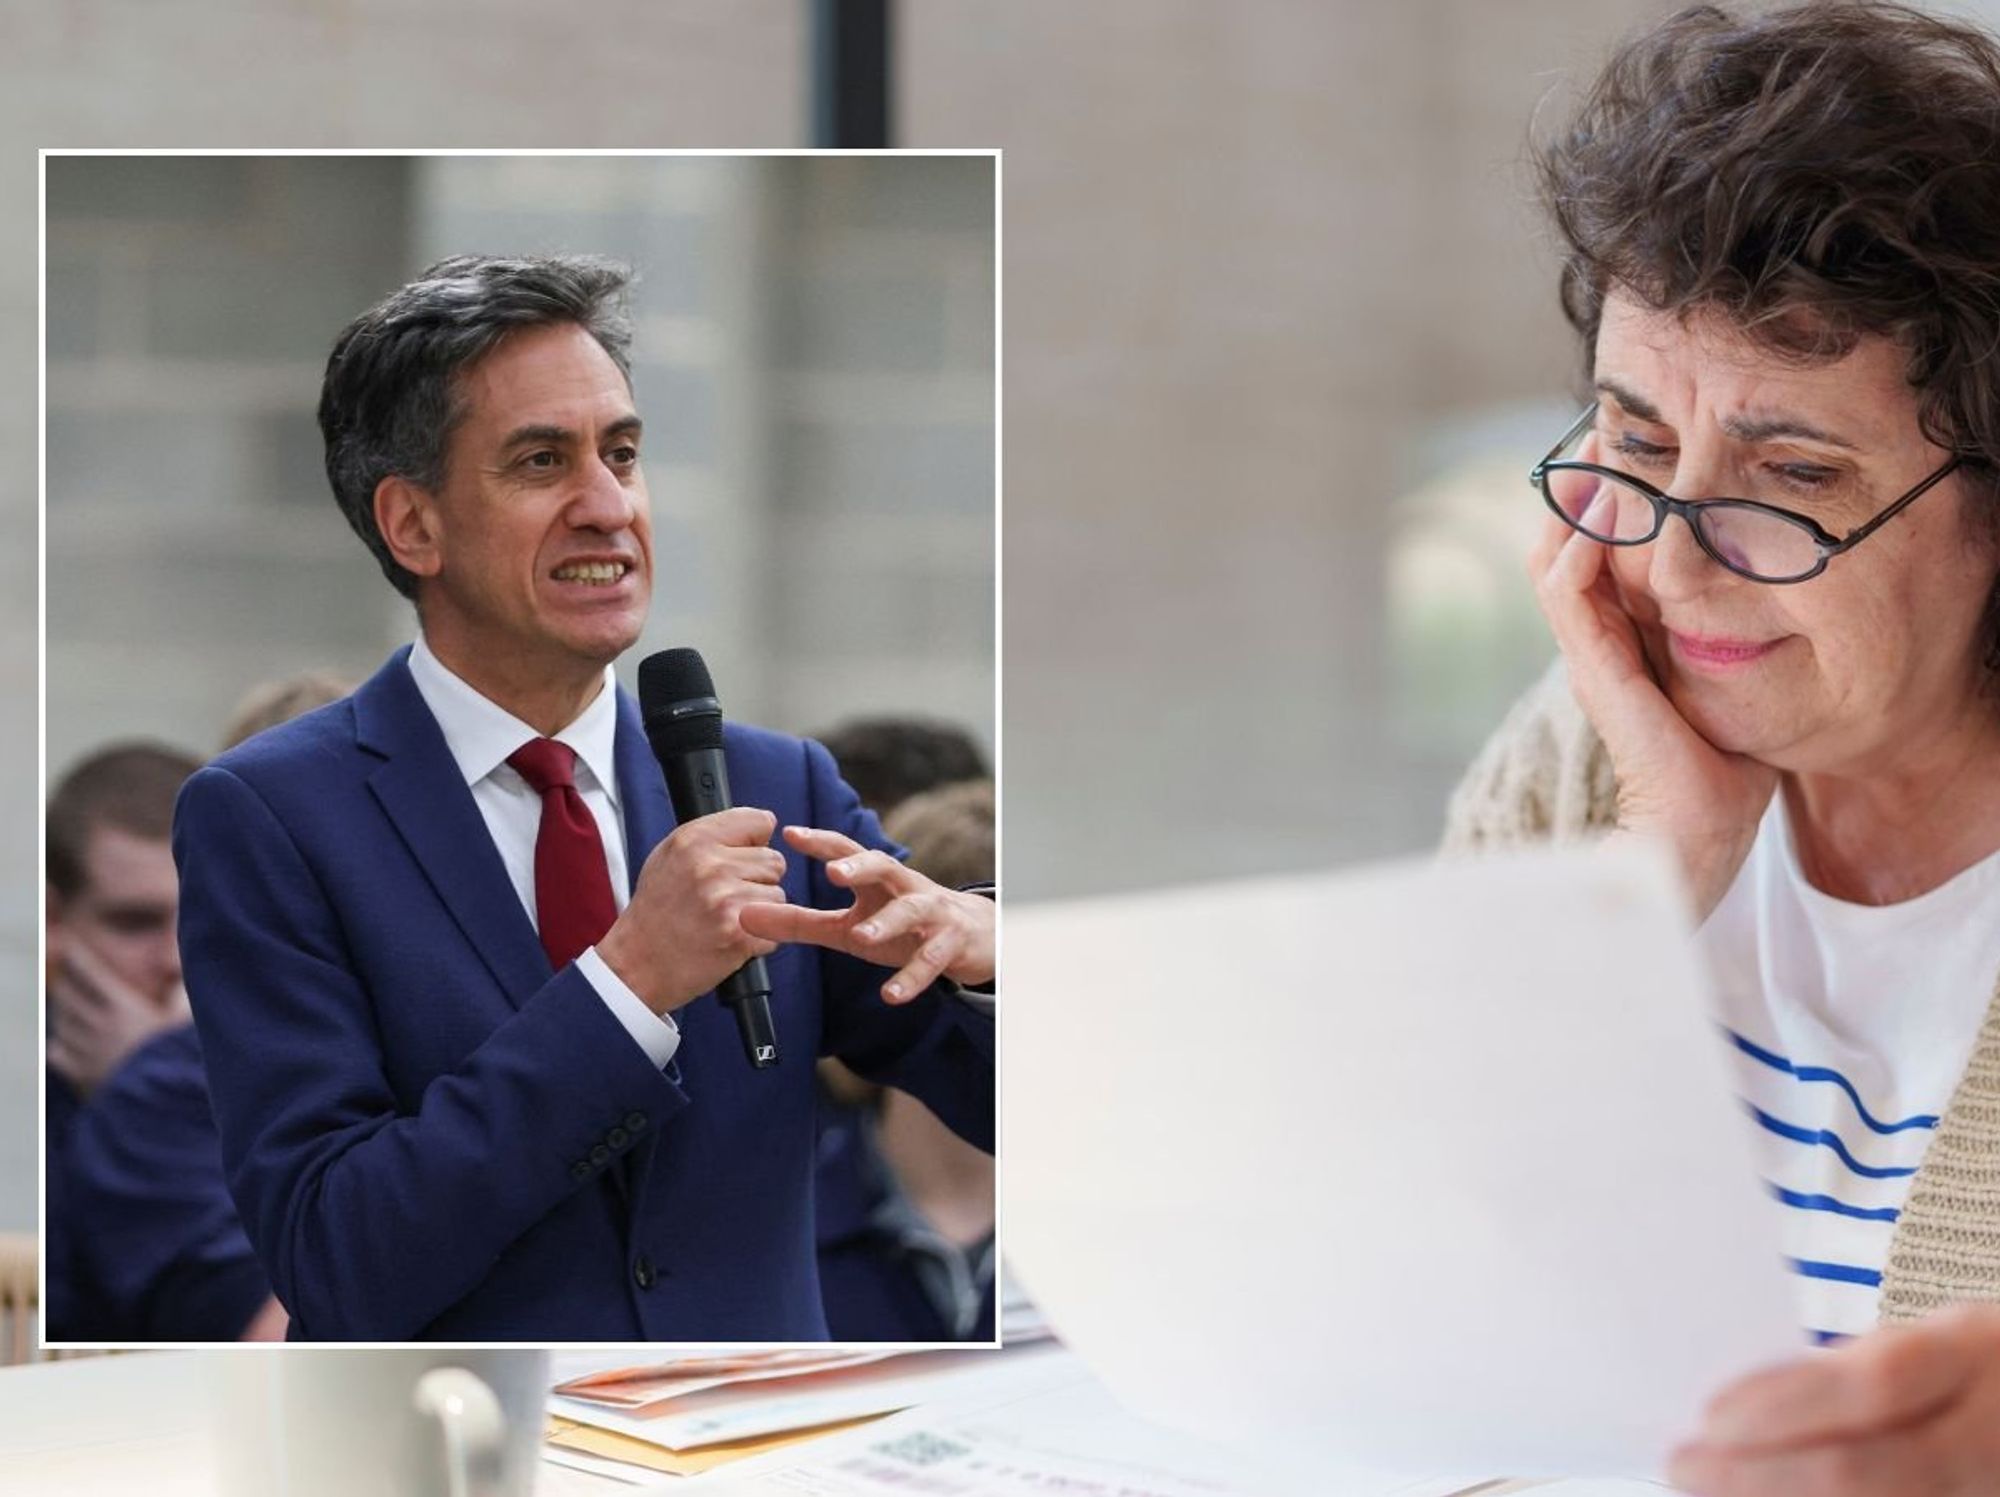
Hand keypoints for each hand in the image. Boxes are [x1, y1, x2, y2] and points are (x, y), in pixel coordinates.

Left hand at [46, 939, 190, 1095]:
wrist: (163, 1102)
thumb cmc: (180, 1055)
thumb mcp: (187, 1019)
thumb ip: (181, 992)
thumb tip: (180, 971)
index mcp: (122, 1009)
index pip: (91, 975)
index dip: (79, 958)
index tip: (71, 944)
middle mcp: (98, 1028)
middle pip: (69, 998)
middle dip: (65, 981)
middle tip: (65, 970)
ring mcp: (88, 1053)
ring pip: (63, 1025)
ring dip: (63, 1011)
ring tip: (67, 1003)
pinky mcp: (84, 1077)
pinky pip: (60, 1056)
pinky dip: (59, 1047)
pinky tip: (61, 1045)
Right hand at [595, 807, 789, 1014]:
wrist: (638, 963)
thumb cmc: (656, 910)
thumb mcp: (670, 855)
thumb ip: (714, 836)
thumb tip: (766, 824)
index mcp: (695, 840)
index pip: (760, 821)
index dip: (755, 842)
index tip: (743, 856)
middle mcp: (712, 866)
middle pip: (775, 861)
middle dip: (758, 879)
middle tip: (727, 896)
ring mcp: (727, 901)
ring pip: (778, 895)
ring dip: (761, 910)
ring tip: (726, 918)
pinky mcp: (740, 935)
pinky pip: (775, 928)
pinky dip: (759, 938)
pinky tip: (730, 938)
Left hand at [736, 826, 993, 1002]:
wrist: (971, 937)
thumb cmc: (901, 926)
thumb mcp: (848, 924)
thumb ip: (799, 921)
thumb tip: (744, 917)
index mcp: (877, 880)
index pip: (848, 852)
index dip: (821, 841)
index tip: (790, 834)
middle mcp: (905, 887)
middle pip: (884, 866)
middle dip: (860, 866)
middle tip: (833, 873)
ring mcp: (931, 914)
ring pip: (912, 910)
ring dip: (888, 921)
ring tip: (862, 936)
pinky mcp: (950, 945)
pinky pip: (932, 960)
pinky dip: (912, 977)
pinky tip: (891, 995)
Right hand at [1528, 486, 1776, 917]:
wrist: (1696, 835)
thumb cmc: (1723, 772)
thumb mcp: (1733, 684)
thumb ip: (1733, 640)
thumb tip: (1772, 592)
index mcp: (1621, 644)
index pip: (1594, 556)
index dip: (1605, 502)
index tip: (1633, 450)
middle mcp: (1595, 643)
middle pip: (1564, 544)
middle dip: (1581, 485)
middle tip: (1605, 425)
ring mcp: (1588, 655)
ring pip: (1556, 557)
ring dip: (1575, 502)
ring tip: (1598, 448)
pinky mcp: (1593, 669)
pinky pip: (1569, 592)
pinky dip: (1580, 545)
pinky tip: (1604, 508)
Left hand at [1667, 1305, 1999, 1495]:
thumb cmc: (1973, 1367)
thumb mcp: (1931, 1337)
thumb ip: (1854, 1368)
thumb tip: (1743, 1407)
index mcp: (1969, 1356)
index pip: (1872, 1386)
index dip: (1786, 1407)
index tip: (1709, 1418)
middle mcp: (1986, 1437)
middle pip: (1865, 1472)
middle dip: (1760, 1476)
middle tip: (1686, 1467)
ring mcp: (1985, 1492)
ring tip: (1713, 1493)